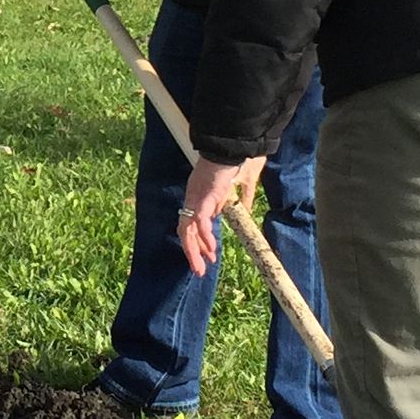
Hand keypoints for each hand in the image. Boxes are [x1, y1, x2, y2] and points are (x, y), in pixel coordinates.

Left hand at [177, 153, 262, 276]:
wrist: (229, 148)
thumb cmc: (232, 162)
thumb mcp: (232, 186)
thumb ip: (231, 200)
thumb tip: (234, 211)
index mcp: (198, 197)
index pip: (191, 224)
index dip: (198, 241)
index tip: (208, 255)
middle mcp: (192, 199)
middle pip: (185, 230)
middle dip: (192, 252)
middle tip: (199, 270)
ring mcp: (196, 198)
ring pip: (187, 230)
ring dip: (194, 251)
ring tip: (201, 267)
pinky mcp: (203, 197)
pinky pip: (199, 221)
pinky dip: (204, 236)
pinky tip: (211, 247)